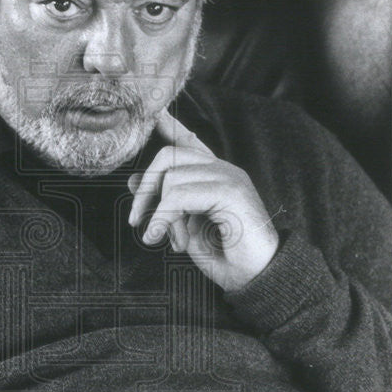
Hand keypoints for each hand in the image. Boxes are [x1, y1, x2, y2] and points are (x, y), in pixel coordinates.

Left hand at [127, 109, 279, 292]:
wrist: (257, 278)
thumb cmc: (225, 257)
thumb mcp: (185, 228)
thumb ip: (164, 204)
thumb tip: (134, 180)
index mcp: (214, 175)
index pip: (189, 142)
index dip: (170, 126)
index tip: (155, 113)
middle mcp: (223, 169)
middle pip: (169, 156)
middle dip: (146, 188)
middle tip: (137, 220)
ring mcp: (229, 177)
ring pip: (171, 177)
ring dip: (159, 213)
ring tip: (167, 240)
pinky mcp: (230, 191)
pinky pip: (179, 196)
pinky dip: (164, 218)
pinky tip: (164, 240)